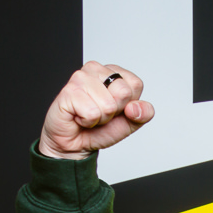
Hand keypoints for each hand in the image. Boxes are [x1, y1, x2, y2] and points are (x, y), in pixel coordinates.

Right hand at [39, 62, 154, 159]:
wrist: (76, 143)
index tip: (116, 108)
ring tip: (89, 114)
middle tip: (100, 112)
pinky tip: (79, 117)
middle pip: (123, 92)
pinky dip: (88, 121)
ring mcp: (80, 78)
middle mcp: (96, 70)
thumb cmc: (100, 128)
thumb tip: (135, 107)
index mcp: (113, 72)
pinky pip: (92, 113)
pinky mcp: (69, 91)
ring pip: (108, 105)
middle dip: (115, 111)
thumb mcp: (131, 122)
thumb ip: (143, 113)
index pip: (136, 84)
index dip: (129, 104)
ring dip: (101, 118)